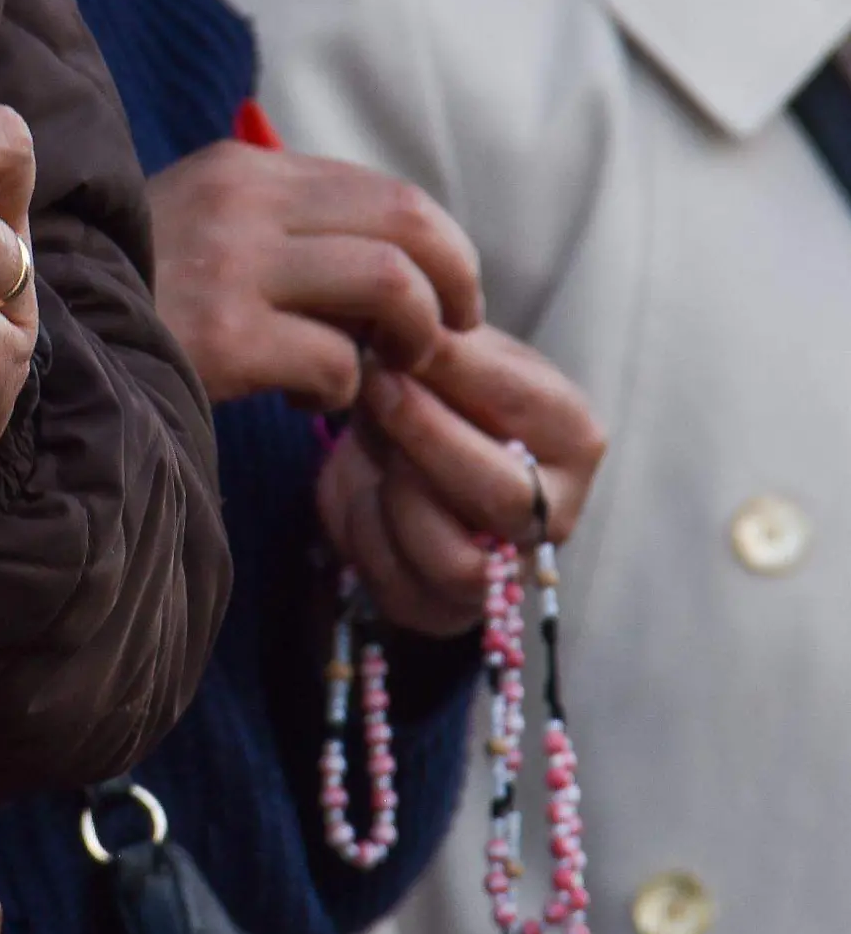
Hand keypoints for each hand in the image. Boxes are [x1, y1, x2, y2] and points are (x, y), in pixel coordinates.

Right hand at [148, 141, 481, 408]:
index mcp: (241, 170)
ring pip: (388, 286)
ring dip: (409, 340)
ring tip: (382, 371)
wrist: (39, 344)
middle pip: (406, 224)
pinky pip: (335, 363)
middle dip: (451, 287)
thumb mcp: (200, 230)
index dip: (443, 248)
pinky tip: (309, 400)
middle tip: (447, 337)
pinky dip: (343, 391)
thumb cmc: (133, 299)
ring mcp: (230, 269)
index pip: (385, 191)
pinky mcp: (221, 341)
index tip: (451, 296)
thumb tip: (394, 263)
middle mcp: (240, 204)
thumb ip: (283, 228)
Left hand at [317, 327, 605, 635]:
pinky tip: (362, 488)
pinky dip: (364, 531)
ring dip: (394, 493)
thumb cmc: (431, 396)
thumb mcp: (444, 357)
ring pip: (451, 556)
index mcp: (572, 438)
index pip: (527, 408)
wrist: (390, 459)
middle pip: (502, 495)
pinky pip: (397, 583)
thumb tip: (407, 325)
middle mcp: (554, 513)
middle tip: (374, 385)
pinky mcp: (442, 608)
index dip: (455, 372)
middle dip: (424, 435)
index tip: (399, 339)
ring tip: (372, 442)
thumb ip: (438, 346)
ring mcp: (503, 573)